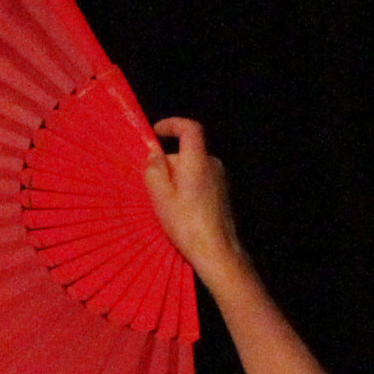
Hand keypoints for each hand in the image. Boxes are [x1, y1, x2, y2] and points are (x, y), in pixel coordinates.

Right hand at [141, 118, 245, 284]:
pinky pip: (199, 180)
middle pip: (186, 153)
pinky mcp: (222, 191)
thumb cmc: (185, 222)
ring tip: (164, 204)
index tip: (155, 132)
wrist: (216, 249)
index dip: (172, 124)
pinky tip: (179, 210)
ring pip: (191, 168)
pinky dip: (185, 187)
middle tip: (151, 188)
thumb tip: (154, 154)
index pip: (189, 128)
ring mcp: (220, 178)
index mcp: (197, 161)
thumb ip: (154, 170)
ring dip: (175, 179)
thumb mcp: (160, 197)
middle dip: (167, 164)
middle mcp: (213, 164)